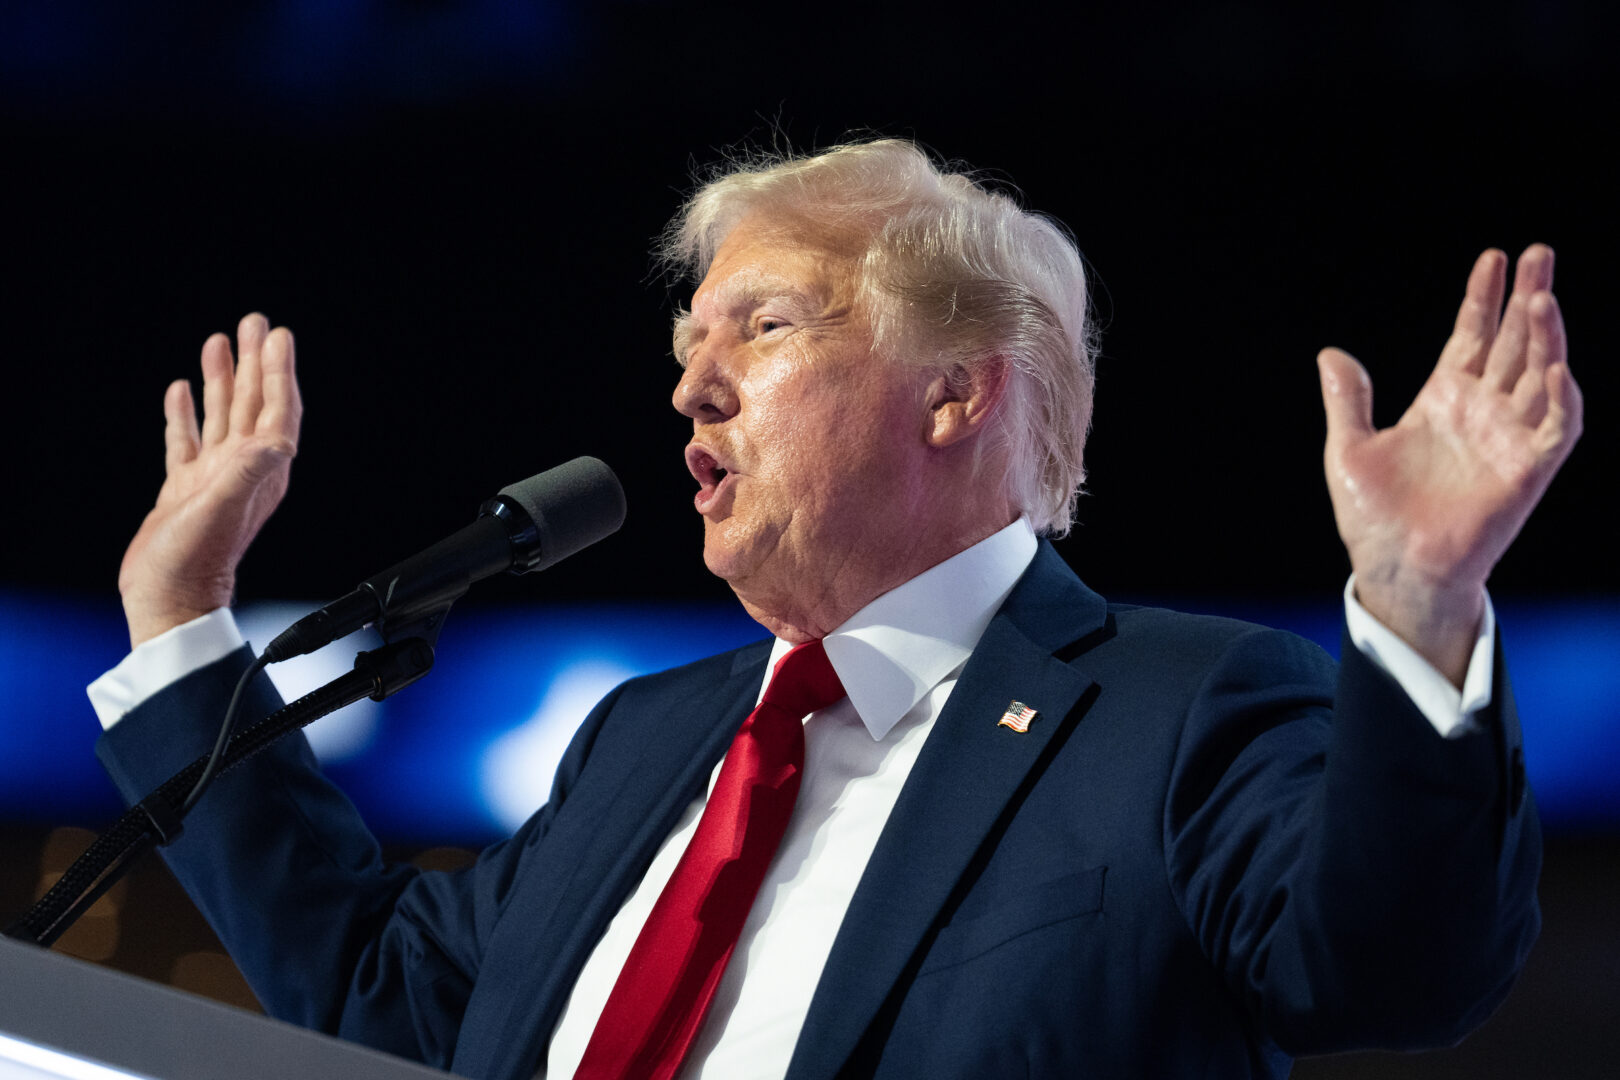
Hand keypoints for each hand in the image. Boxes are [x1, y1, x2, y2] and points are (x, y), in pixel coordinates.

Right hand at [119, 314, 301, 647]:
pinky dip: (186, 414)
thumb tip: (278, 439)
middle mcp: (242, 470)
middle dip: (254, 363)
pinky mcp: (183, 490)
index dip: (279, 372)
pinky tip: (182, 391)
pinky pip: (187, 441)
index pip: (277, 410)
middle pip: (253, 404)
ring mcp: (213, 479)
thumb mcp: (224, 509)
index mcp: (261, 471)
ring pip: (221, 416)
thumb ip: (248, 472)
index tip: (279, 336)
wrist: (166, 600)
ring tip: (218, 341)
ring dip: (222, 380)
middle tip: (255, 322)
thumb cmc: (195, 562)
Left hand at [1317, 245, 1581, 684]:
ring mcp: (1507, 438)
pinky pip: (1556, 428)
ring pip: (1539, 374)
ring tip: (1542, 297)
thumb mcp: (1349, 449)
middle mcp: (1481, 412)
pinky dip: (1560, 399)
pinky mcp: (1527, 471)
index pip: (1470, 337)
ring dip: (1545, 338)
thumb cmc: (1373, 518)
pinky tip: (1555, 368)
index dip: (1482, 299)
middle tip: (1539, 252)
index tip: (1492, 259)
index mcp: (1442, 400)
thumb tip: (1331, 353)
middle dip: (1527, 298)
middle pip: (1513, 343)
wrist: (1393, 569)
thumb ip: (1347, 400)